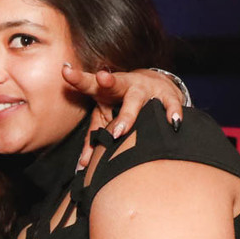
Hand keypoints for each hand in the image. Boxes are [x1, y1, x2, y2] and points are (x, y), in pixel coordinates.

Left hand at [63, 66, 184, 168]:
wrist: (153, 85)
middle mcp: (124, 85)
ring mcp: (144, 90)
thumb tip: (81, 167)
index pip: (88, 83)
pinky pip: (170, 104)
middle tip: (100, 79)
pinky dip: (172, 112)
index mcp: (104, 89)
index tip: (66, 71)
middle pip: (114, 84)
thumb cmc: (119, 104)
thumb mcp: (104, 115)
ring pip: (136, 99)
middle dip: (106, 82)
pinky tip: (173, 121)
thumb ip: (92, 138)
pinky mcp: (165, 95)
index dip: (78, 78)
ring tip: (119, 131)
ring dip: (128, 114)